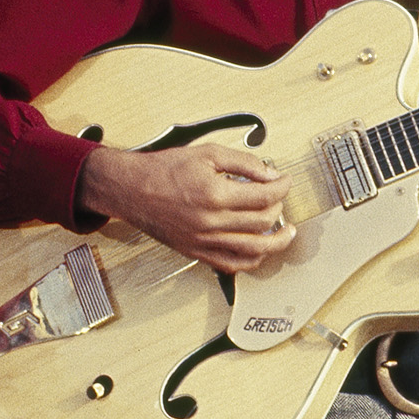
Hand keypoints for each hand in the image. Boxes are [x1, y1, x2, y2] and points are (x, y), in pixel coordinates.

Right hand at [78, 141, 297, 275]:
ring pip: (254, 250)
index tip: (285, 181)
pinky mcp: (196, 252)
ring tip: (287, 233)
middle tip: (279, 198)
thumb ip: (243, 163)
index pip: (264, 196)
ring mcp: (204, 241)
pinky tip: (261, 250)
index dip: (282, 187)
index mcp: (215, 194)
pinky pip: (232, 265)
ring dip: (277, 242)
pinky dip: (252, 260)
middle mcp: (211, 222)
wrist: (131, 189)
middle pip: (263, 222)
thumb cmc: (164, 170)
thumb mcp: (207, 153)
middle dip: (279, 208)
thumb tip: (271, 174)